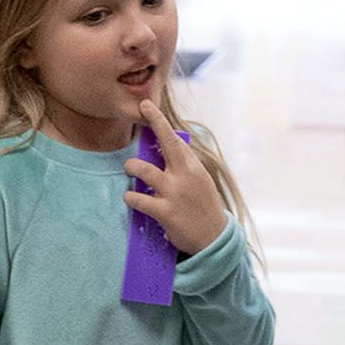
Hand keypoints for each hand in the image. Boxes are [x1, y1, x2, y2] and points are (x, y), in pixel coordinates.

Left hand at [124, 99, 230, 256]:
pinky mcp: (164, 212)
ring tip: (130, 169)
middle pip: (166, 142)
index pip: (176, 138)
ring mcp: (174, 193)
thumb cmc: (203, 207)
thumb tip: (171, 144)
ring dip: (131, 167)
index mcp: (193, 167)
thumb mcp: (200, 181)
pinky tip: (130, 197)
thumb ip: (185, 164)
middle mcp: (184, 175)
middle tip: (140, 113)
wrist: (214, 238)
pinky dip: (130, 197)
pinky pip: (138, 199)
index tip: (147, 106)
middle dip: (153, 123)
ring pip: (143, 170)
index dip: (159, 121)